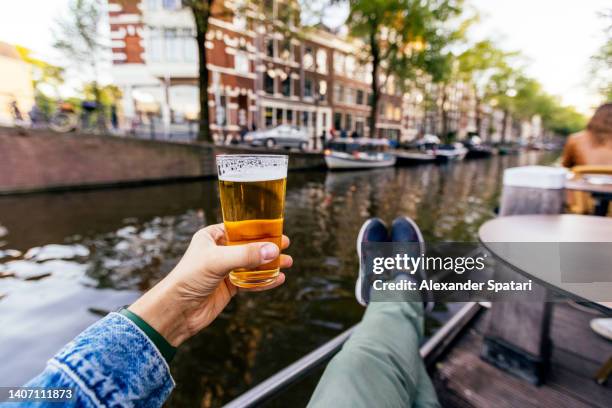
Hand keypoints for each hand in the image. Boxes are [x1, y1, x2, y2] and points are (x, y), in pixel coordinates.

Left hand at [129, 223, 291, 345]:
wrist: (176, 311)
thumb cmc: (187, 279)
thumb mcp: (217, 261)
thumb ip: (246, 255)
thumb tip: (274, 250)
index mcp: (211, 237)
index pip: (239, 228)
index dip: (259, 227)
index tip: (277, 228)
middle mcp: (219, 251)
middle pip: (249, 245)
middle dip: (268, 246)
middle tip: (286, 244)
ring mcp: (225, 270)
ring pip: (252, 263)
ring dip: (270, 263)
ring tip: (288, 262)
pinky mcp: (229, 287)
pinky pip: (251, 281)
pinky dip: (265, 280)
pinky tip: (278, 279)